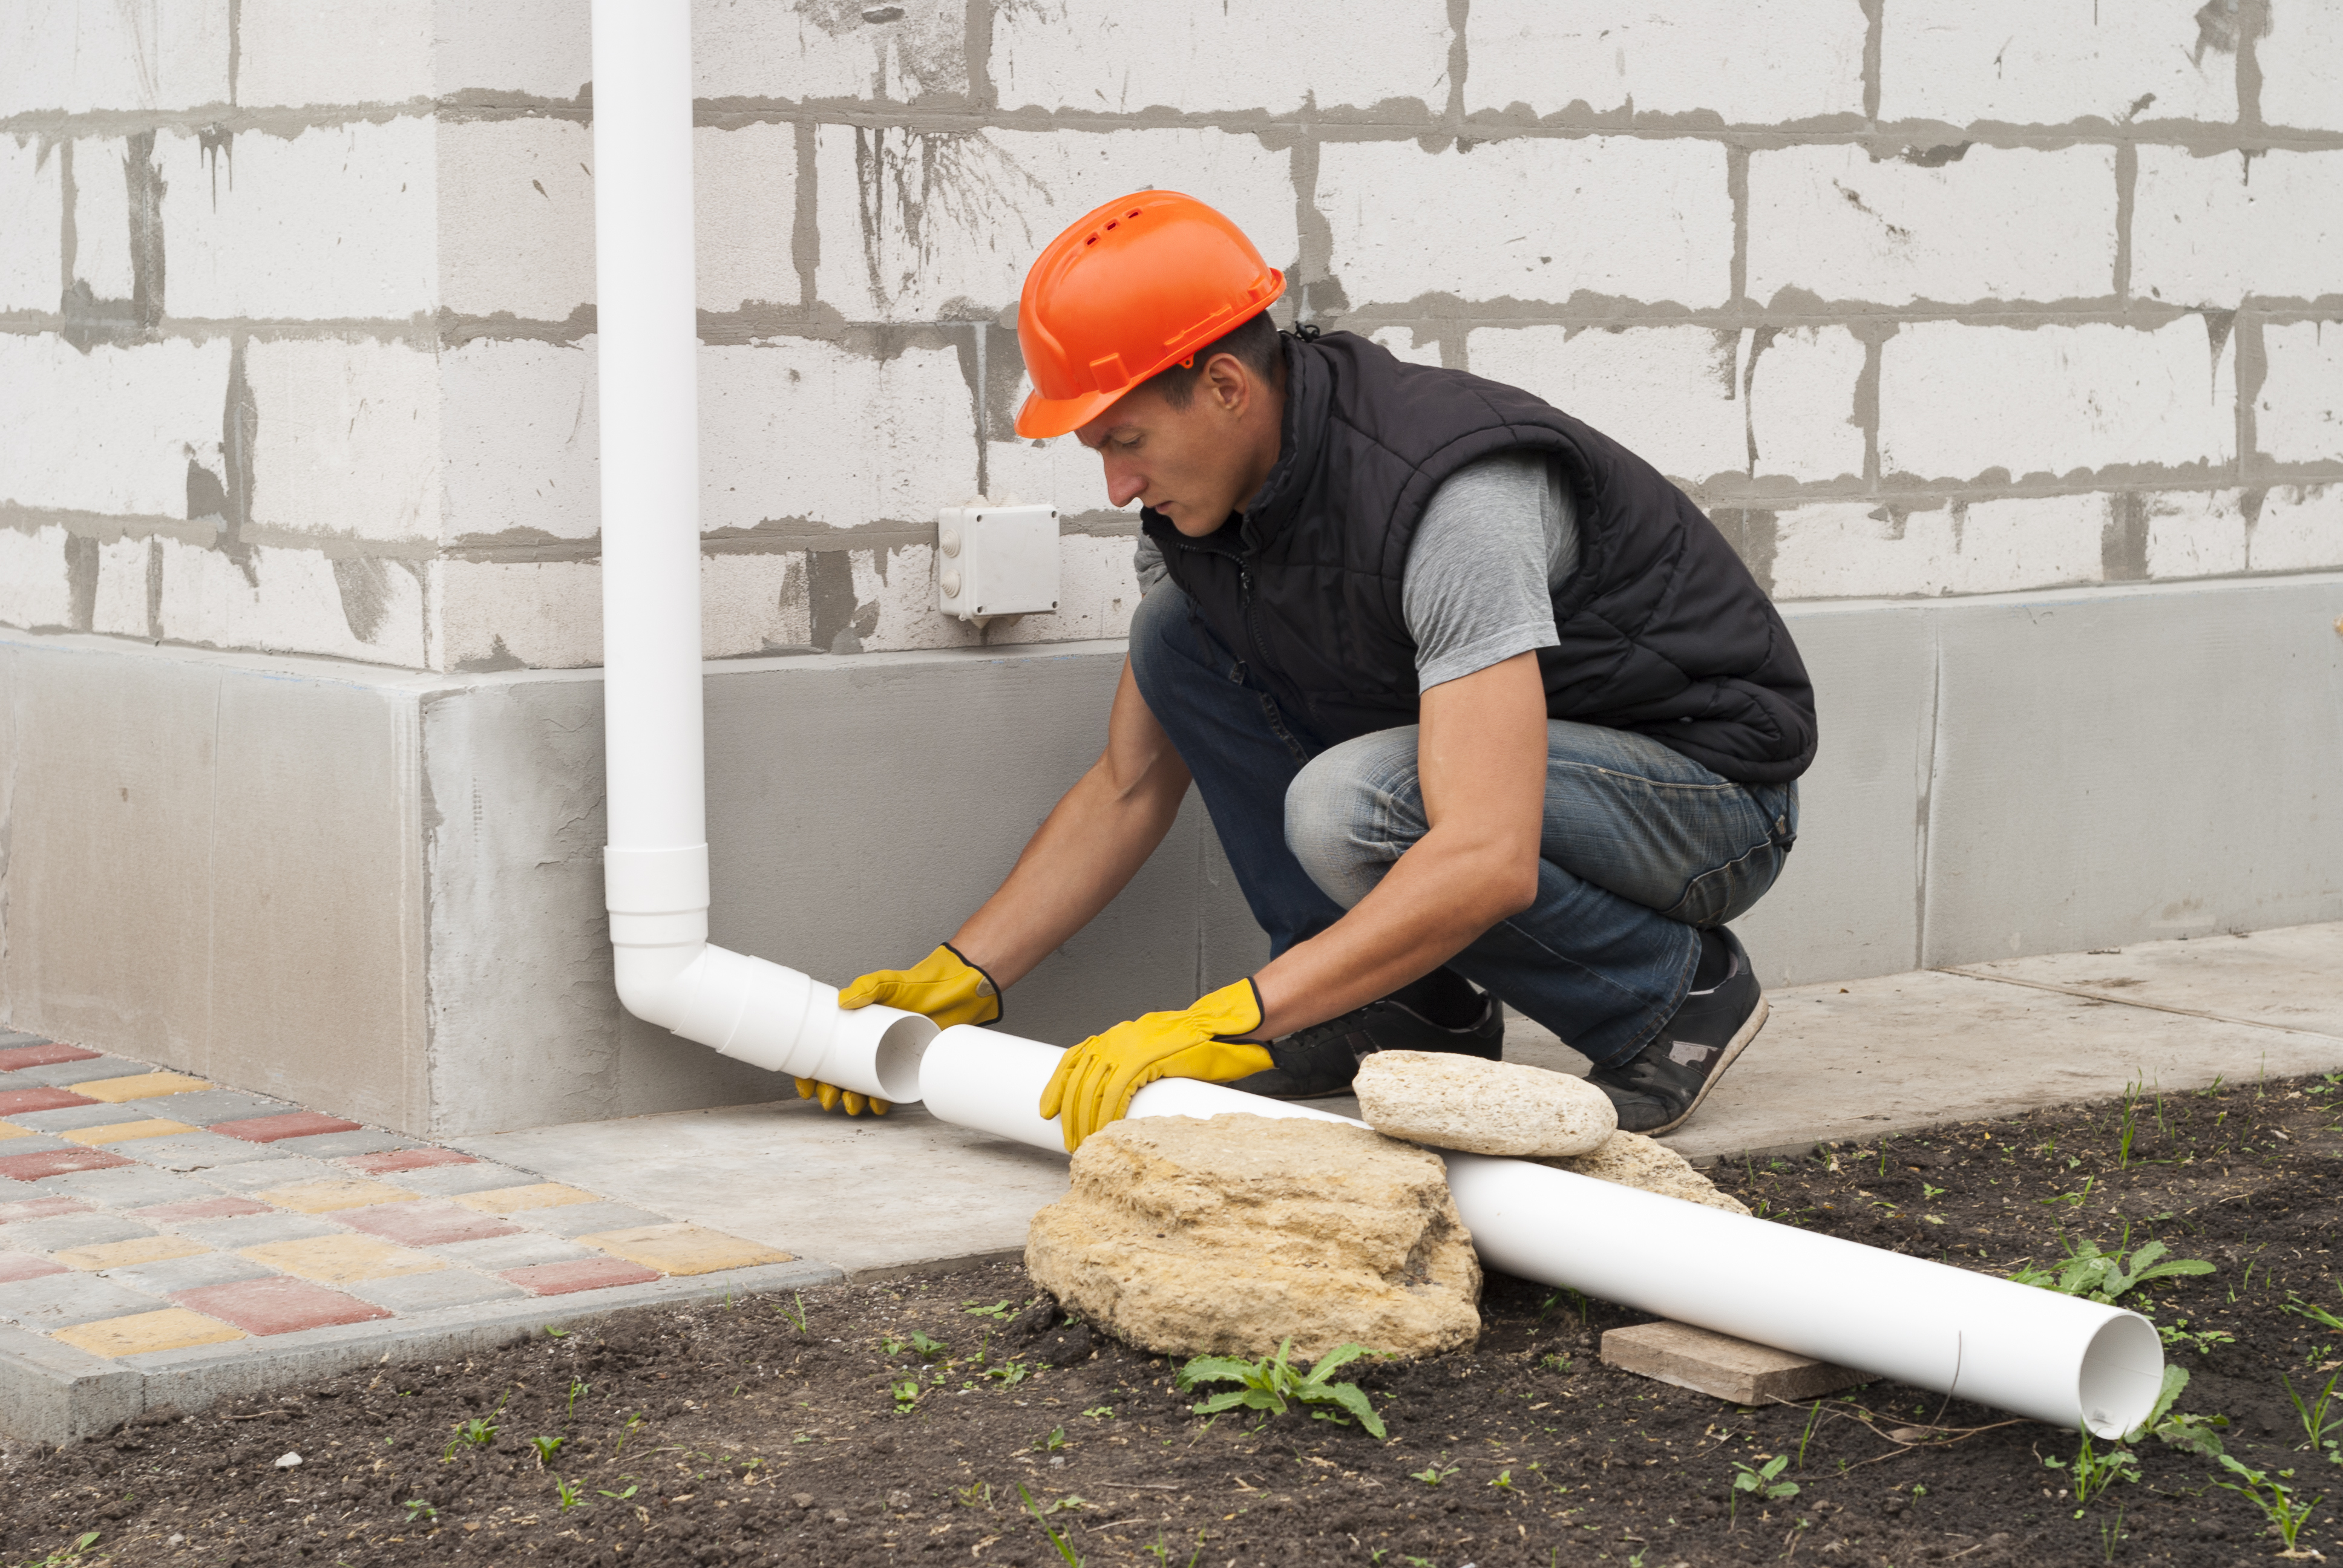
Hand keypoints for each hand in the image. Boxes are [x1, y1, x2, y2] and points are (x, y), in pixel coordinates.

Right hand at [798, 944, 1003, 1115]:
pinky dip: (881, 1102)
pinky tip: (877, 1107)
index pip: (824, 1056)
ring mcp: (886, 1060)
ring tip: (853, 1106)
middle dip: (830, 1093)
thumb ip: (867, 986)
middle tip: (830, 1099)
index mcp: (852, 1030)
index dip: (811, 1075)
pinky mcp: (906, 1068)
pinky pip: (890, 1091)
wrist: (951, 992)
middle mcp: (866, 1047)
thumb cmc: (916, 986)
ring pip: (861, 1089)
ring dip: (854, 1102)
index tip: (807, 1087)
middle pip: (839, 1078)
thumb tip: (844, 1000)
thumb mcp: (887, 983)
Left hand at [1038, 979, 1271, 1151]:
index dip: (1056, 1085)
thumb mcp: (1155, 1052)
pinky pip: (1117, 1090)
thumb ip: (1134, 1066)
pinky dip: (1108, 1112)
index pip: (1075, 1058)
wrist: (1228, 1031)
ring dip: (1085, 1118)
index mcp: (1119, 1035)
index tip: (1047, 1109)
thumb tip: (1114, 1097)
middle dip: (1070, 1113)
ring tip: (1083, 1141)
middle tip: (1069, 1139)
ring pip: (1094, 1086)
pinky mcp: (1147, 1059)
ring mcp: (1131, 1046)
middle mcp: (1119, 1037)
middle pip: (1080, 1077)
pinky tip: (1105, 1128)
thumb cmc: (1198, 1047)